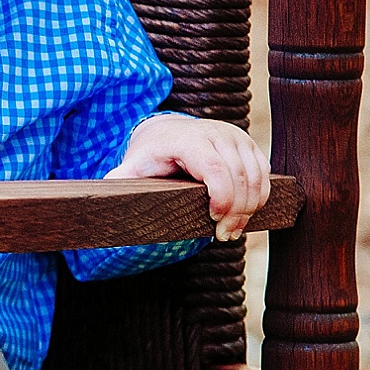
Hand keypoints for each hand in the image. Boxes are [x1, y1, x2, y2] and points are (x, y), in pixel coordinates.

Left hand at [105, 114, 270, 240]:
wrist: (170, 133)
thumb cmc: (152, 156)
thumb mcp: (135, 167)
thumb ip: (122, 178)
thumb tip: (105, 189)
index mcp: (189, 139)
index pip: (215, 167)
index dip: (222, 197)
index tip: (216, 222)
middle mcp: (216, 133)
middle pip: (240, 176)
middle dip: (237, 211)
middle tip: (225, 236)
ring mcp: (236, 137)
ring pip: (256, 176)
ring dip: (250, 208)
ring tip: (233, 230)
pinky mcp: (249, 144)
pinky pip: (264, 173)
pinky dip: (259, 196)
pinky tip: (245, 215)